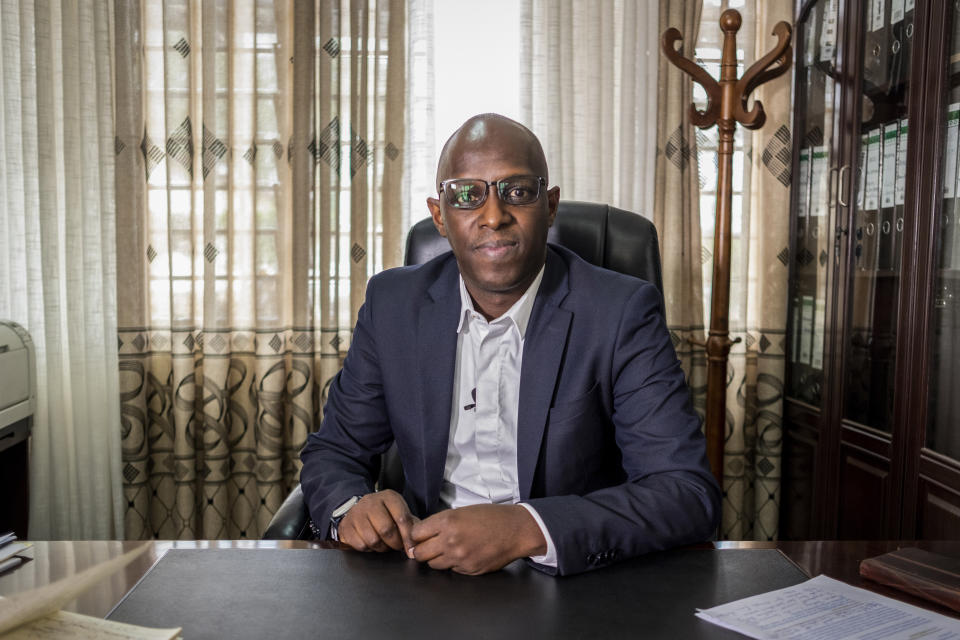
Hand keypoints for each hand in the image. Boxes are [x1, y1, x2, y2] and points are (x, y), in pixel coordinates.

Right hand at [337, 490, 418, 552]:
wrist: (359, 509)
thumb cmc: (384, 513)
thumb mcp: (399, 513)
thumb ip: (410, 526)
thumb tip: (414, 546)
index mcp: (388, 497)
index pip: (402, 518)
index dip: (408, 536)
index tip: (411, 548)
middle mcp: (371, 502)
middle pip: (386, 530)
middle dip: (395, 543)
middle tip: (397, 546)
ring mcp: (356, 513)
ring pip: (373, 540)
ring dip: (381, 547)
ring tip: (384, 544)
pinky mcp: (346, 526)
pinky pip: (360, 545)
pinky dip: (368, 549)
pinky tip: (371, 543)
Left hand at [409, 504, 546, 574]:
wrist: (515, 530)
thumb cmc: (491, 517)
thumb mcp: (463, 511)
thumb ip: (441, 523)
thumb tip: (422, 534)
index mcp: (448, 521)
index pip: (416, 534)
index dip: (415, 535)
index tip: (418, 536)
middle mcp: (450, 541)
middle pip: (420, 553)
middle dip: (421, 550)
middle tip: (427, 546)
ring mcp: (459, 558)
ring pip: (433, 565)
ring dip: (436, 558)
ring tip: (447, 550)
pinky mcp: (468, 570)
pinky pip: (451, 570)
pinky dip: (453, 564)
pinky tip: (463, 555)